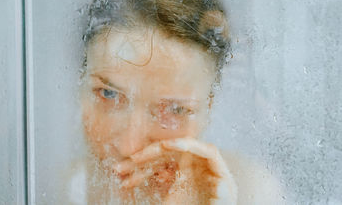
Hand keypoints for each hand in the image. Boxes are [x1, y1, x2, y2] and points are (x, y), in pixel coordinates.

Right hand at [112, 137, 237, 203]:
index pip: (204, 149)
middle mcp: (200, 166)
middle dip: (151, 153)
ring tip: (120, 170)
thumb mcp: (221, 203)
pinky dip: (141, 176)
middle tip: (133, 158)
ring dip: (139, 165)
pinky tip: (129, 181)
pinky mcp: (175, 181)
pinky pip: (156, 173)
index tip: (166, 145)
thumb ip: (221, 194)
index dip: (185, 144)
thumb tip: (220, 183)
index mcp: (216, 170)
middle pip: (175, 151)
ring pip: (160, 161)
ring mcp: (186, 172)